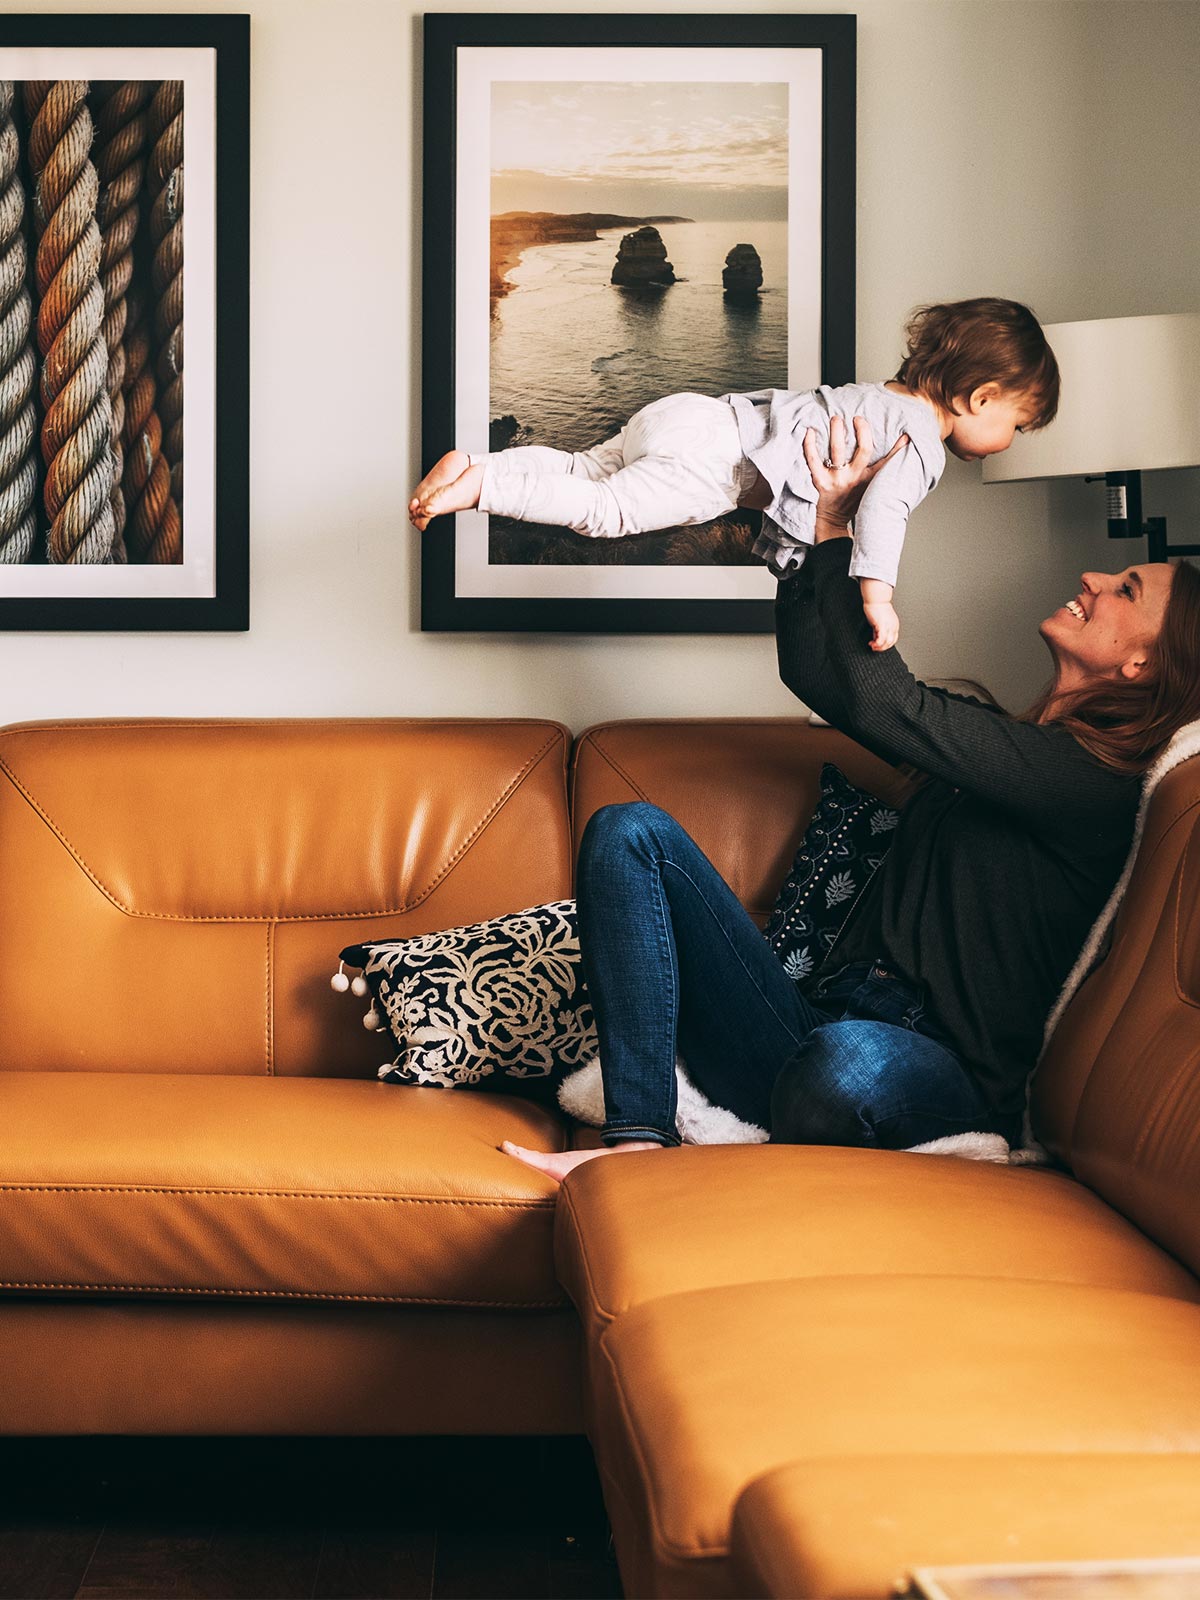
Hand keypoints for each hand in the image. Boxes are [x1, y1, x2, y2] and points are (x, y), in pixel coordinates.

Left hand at [803, 416, 910, 538]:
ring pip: (837, 451)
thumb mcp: (874, 482)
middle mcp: (854, 477)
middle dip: (862, 431)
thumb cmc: (854, 497)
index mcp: (869, 478)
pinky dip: (810, 445)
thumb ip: (887, 463)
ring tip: (836, 419)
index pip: (887, 462)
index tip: (902, 434)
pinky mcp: (820, 482)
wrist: (833, 518)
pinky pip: (813, 461)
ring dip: (837, 432)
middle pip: (862, 451)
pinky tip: (810, 432)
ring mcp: (837, 479)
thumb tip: (906, 439)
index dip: (897, 449)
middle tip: (857, 418)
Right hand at [862, 599, 899, 651]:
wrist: (876, 598)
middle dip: (882, 648)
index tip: (878, 645)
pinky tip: (871, 643)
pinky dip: (876, 644)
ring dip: (879, 647)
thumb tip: (876, 637)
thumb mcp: (879, 621)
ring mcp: (889, 626)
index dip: (885, 645)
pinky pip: (881, 639)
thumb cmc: (877, 606)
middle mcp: (893, 626)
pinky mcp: (882, 625)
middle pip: (891, 643)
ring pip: (887, 643)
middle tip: (874, 647)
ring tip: (872, 645)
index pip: (893, 640)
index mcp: (894, 625)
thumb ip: (878, 630)